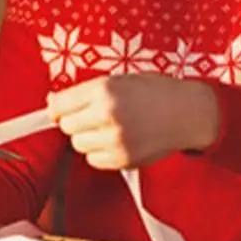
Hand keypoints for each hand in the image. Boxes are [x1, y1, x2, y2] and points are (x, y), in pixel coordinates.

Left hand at [46, 73, 219, 169]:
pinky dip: (100, 153)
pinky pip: (94, 160)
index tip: (58, 110)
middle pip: (66, 126)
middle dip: (75, 121)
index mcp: (103, 90)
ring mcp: (115, 139)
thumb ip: (85, 92)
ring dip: (87, 137)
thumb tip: (52, 102)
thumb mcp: (118, 80)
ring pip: (78, 144)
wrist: (188, 112)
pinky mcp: (123, 159)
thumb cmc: (154, 92)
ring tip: (108, 127)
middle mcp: (107, 115)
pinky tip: (117, 140)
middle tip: (92, 116)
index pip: (59, 105)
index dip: (57, 108)